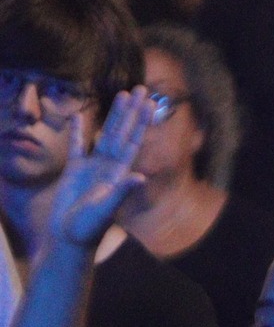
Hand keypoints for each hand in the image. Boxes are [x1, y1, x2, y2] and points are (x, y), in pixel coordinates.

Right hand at [47, 88, 152, 249]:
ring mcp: (93, 166)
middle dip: (132, 111)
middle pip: (123, 132)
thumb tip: (139, 177)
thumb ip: (122, 191)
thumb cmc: (90, 226)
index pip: (134, 141)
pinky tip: (78, 116)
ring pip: (105, 134)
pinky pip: (78, 145)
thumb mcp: (107, 208)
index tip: (150, 104)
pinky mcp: (75, 169)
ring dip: (113, 115)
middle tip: (140, 89)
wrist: (71, 236)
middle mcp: (110, 166)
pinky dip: (78, 131)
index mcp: (120, 172)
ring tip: (121, 95)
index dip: (142, 122)